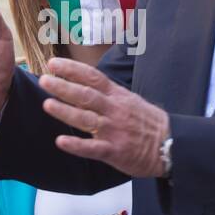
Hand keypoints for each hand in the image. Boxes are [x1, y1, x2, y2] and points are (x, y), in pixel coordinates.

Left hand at [38, 56, 169, 176]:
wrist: (170, 145)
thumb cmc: (148, 122)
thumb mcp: (130, 100)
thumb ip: (108, 94)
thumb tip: (83, 84)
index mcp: (117, 96)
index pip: (92, 77)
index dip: (72, 69)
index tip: (54, 63)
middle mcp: (114, 110)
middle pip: (86, 95)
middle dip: (64, 87)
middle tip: (45, 80)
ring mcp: (114, 130)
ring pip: (86, 119)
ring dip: (66, 111)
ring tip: (48, 104)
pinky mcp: (115, 151)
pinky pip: (93, 148)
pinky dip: (77, 145)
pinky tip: (61, 141)